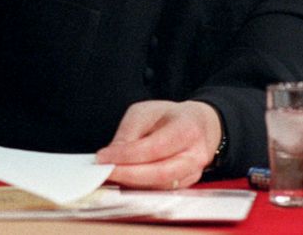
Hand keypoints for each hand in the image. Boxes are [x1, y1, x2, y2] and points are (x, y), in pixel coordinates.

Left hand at [95, 100, 221, 189]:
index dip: (127, 155)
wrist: (199, 125)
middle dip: (127, 175)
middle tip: (104, 171)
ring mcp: (193, 174)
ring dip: (131, 184)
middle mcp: (194, 156)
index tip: (103, 157)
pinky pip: (159, 192)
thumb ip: (129, 133)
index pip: (154, 148)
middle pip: (159, 174)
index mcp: (187, 129)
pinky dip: (138, 188)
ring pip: (158, 187)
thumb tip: (111, 156)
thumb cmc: (170, 117)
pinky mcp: (185, 186)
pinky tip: (123, 180)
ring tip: (110, 175)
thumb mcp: (146, 112)